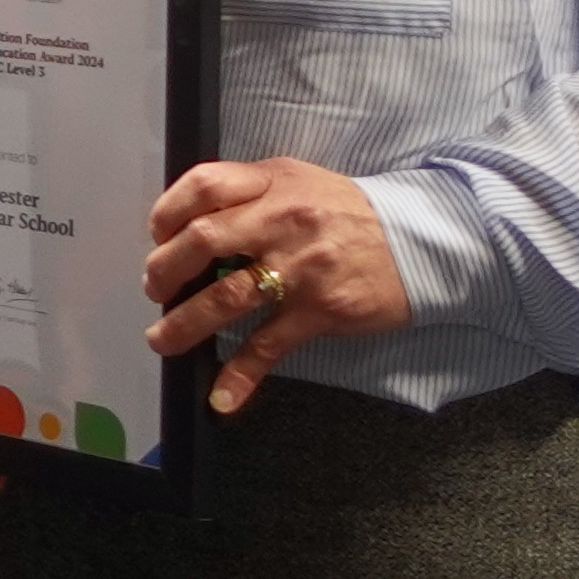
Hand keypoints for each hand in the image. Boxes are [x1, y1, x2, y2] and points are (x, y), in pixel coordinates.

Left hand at [142, 157, 410, 414]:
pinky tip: (222, 397)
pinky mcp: (320, 310)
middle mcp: (282, 220)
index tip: (157, 237)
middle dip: (165, 269)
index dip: (167, 212)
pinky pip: (269, 345)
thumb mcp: (300, 181)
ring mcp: (301, 268)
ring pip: (226, 297)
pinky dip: (241, 374)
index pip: (203, 185)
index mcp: (273, 182)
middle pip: (203, 240)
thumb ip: (250, 191)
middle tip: (154, 288)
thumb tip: (191, 222)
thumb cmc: (350, 213)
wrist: (423, 242)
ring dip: (184, 323)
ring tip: (161, 339)